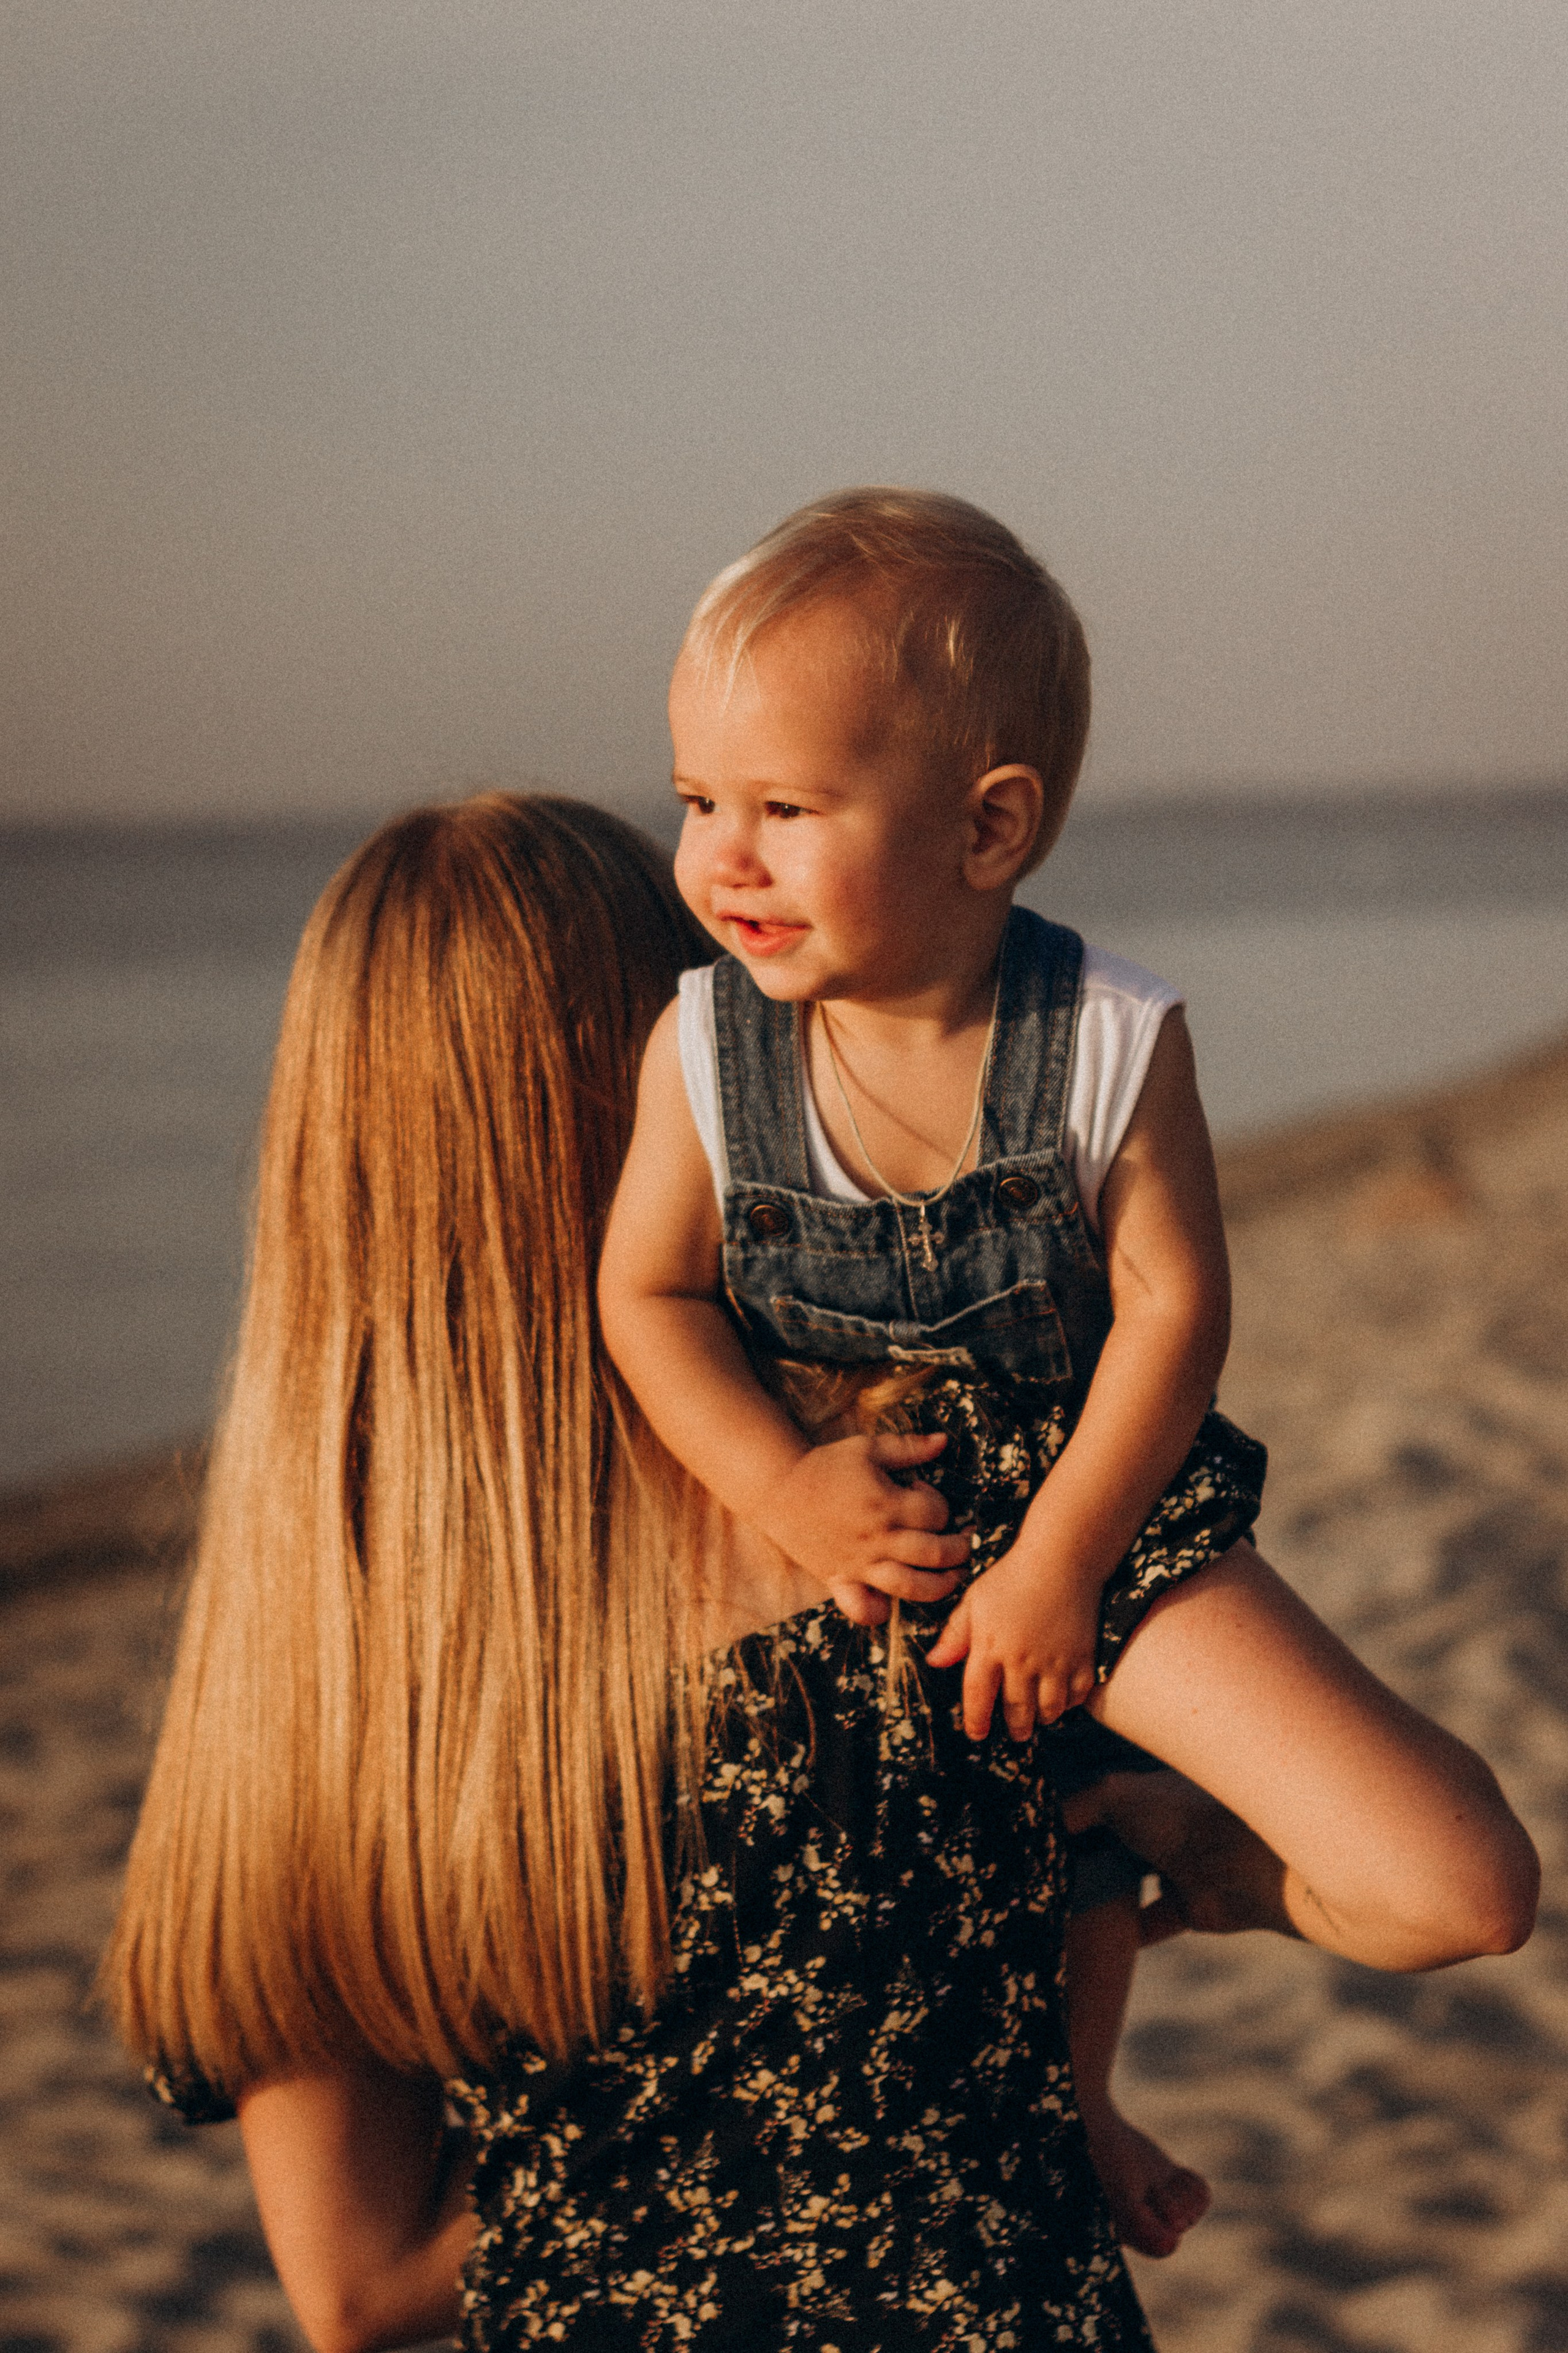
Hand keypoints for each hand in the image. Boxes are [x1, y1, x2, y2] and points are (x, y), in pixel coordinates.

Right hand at [757, 1431, 970, 1625]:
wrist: (777, 1486)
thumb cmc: (825, 1465)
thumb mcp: (868, 1447)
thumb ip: (908, 1447)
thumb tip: (943, 1441)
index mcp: (887, 1504)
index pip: (936, 1513)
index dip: (941, 1503)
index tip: (925, 1493)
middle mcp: (878, 1538)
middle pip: (935, 1553)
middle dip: (959, 1549)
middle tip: (965, 1543)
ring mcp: (859, 1563)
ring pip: (911, 1587)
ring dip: (941, 1586)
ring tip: (953, 1577)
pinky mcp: (840, 1579)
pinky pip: (863, 1608)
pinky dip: (880, 1612)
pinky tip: (891, 1602)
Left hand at [924, 1544, 1100, 1739]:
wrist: (1061, 1559)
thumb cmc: (1012, 1577)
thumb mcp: (975, 1601)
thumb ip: (956, 1634)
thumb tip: (934, 1662)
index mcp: (990, 1647)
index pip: (978, 1696)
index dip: (976, 1721)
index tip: (977, 1733)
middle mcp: (1022, 1660)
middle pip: (1017, 1711)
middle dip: (1015, 1728)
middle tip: (1015, 1733)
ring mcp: (1055, 1661)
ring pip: (1049, 1709)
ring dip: (1042, 1718)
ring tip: (1038, 1718)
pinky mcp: (1083, 1657)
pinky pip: (1078, 1696)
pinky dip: (1069, 1703)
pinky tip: (1062, 1699)